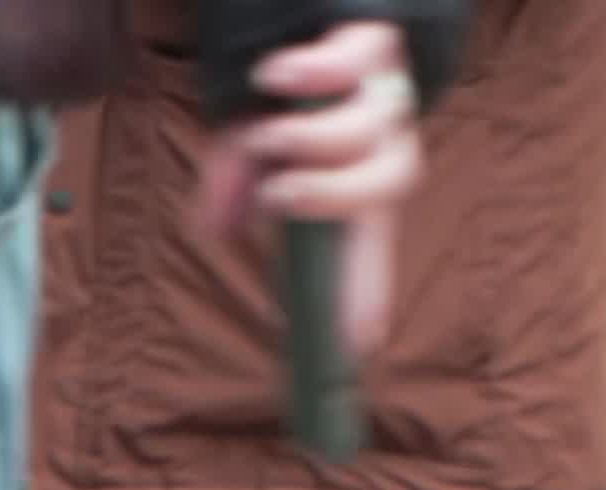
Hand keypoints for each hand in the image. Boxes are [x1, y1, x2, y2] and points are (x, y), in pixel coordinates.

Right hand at [196, 21, 422, 353]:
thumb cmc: (273, 104)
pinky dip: (315, 72)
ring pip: (369, 127)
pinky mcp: (371, 43)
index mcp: (353, 189)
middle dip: (331, 193)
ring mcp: (379, 93)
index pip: (364, 248)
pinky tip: (277, 75)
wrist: (295, 30)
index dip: (362, 292)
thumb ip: (232, 194)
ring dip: (310, 138)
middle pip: (389, 179)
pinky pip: (356, 60)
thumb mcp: (243, 157)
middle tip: (279, 195)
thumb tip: (215, 231)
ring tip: (265, 134)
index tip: (351, 343)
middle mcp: (378, 145)